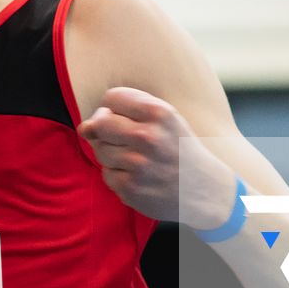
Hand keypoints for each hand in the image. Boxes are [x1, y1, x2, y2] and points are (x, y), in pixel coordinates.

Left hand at [78, 86, 235, 231]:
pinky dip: (118, 175)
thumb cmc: (180, 149)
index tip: (126, 119)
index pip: (111, 97)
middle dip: (107, 131)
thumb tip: (83, 128)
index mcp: (159, 112)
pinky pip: (106, 173)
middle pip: (100, 123)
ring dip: (112, 154)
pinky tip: (138, 176)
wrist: (205, 190)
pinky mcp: (130, 188)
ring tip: (137, 160)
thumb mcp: (165, 120)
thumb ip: (125, 113)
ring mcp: (138, 164)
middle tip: (127, 140)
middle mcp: (148, 137)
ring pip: (100, 149)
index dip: (114, 108)